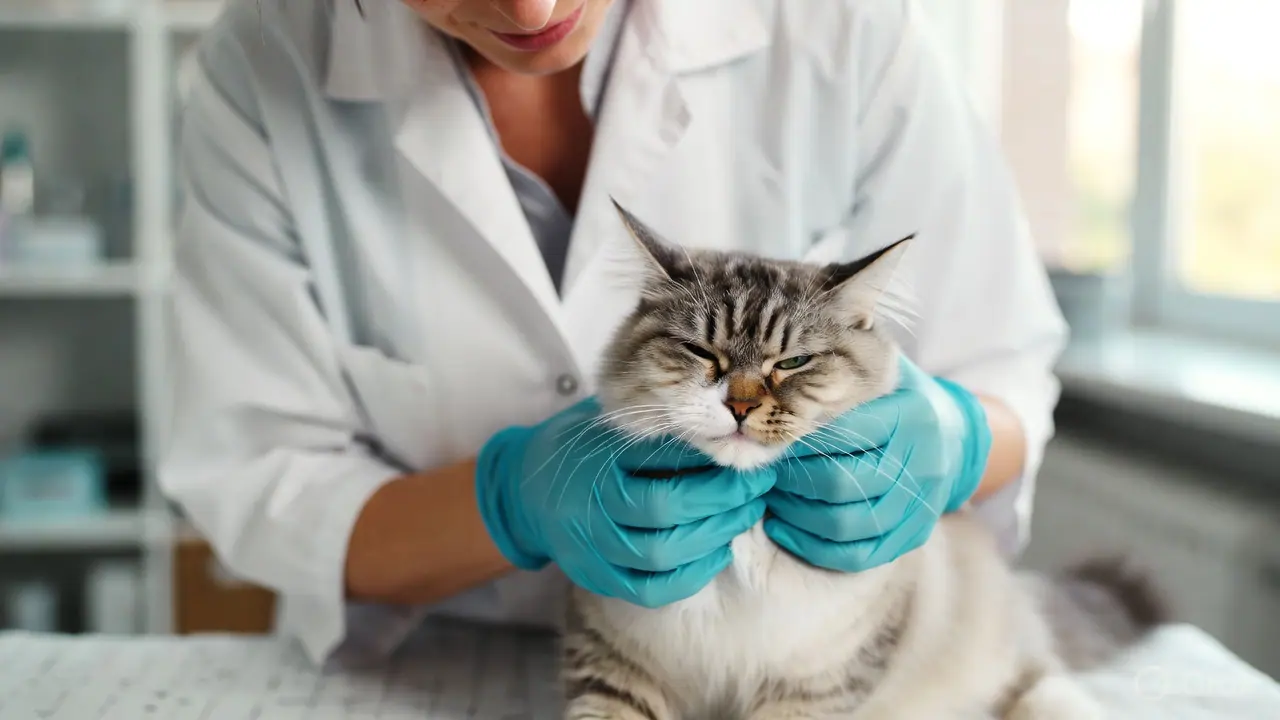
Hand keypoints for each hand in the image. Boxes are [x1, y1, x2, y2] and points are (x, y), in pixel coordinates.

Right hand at [476, 397, 772, 606]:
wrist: (527, 489)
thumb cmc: (585, 446)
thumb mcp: (612, 419)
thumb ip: (657, 423)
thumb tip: (726, 427)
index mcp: (596, 457)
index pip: (660, 457)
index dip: (711, 461)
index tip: (745, 456)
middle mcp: (589, 503)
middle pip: (664, 507)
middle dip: (722, 498)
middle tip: (755, 486)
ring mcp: (589, 545)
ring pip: (660, 552)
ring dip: (714, 536)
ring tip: (744, 515)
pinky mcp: (595, 577)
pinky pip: (649, 590)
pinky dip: (691, 575)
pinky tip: (716, 552)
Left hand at [763, 356, 991, 571]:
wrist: (954, 433)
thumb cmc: (898, 397)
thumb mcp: (879, 373)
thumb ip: (838, 379)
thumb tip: (773, 394)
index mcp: (911, 415)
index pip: (844, 433)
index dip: (800, 442)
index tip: (771, 442)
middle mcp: (923, 461)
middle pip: (842, 482)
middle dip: (793, 482)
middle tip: (767, 475)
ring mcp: (923, 503)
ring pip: (847, 524)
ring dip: (797, 517)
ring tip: (773, 501)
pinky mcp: (916, 534)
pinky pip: (860, 556)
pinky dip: (815, 549)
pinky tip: (786, 530)